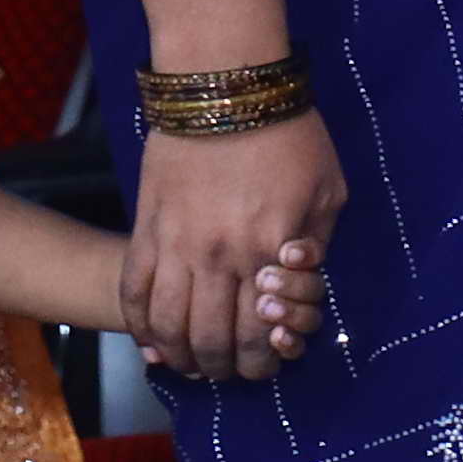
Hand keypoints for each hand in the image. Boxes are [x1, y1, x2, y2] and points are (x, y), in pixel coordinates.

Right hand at [126, 108, 343, 380]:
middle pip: (210, 339)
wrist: (225, 89)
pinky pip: (134, 291)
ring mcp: (175, 244)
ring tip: (192, 364)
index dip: (263, 360)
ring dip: (179, 354)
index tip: (267, 365)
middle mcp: (219, 256)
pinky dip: (141, 324)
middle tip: (229, 373)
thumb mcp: (328, 192)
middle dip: (221, 368)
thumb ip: (316, 245)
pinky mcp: (145, 228)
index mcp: (270, 249)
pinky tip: (154, 339)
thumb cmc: (290, 136)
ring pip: (167, 324)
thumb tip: (298, 284)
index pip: (261, 331)